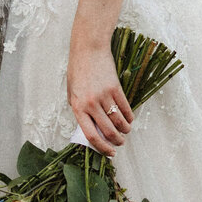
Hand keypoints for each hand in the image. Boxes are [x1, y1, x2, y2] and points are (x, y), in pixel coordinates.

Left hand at [68, 41, 133, 155]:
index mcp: (78, 107)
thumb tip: (90, 126)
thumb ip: (79, 109)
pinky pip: (125, 108)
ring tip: (125, 132)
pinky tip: (129, 120)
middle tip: (119, 144)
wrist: (89, 49)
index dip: (101, 147)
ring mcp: (104, 96)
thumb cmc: (78, 70)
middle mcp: (91, 104)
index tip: (109, 152)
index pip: (90, 135)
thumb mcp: (72, 91)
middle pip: (108, 131)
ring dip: (124, 130)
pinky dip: (129, 117)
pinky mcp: (116, 88)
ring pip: (119, 121)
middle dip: (116, 141)